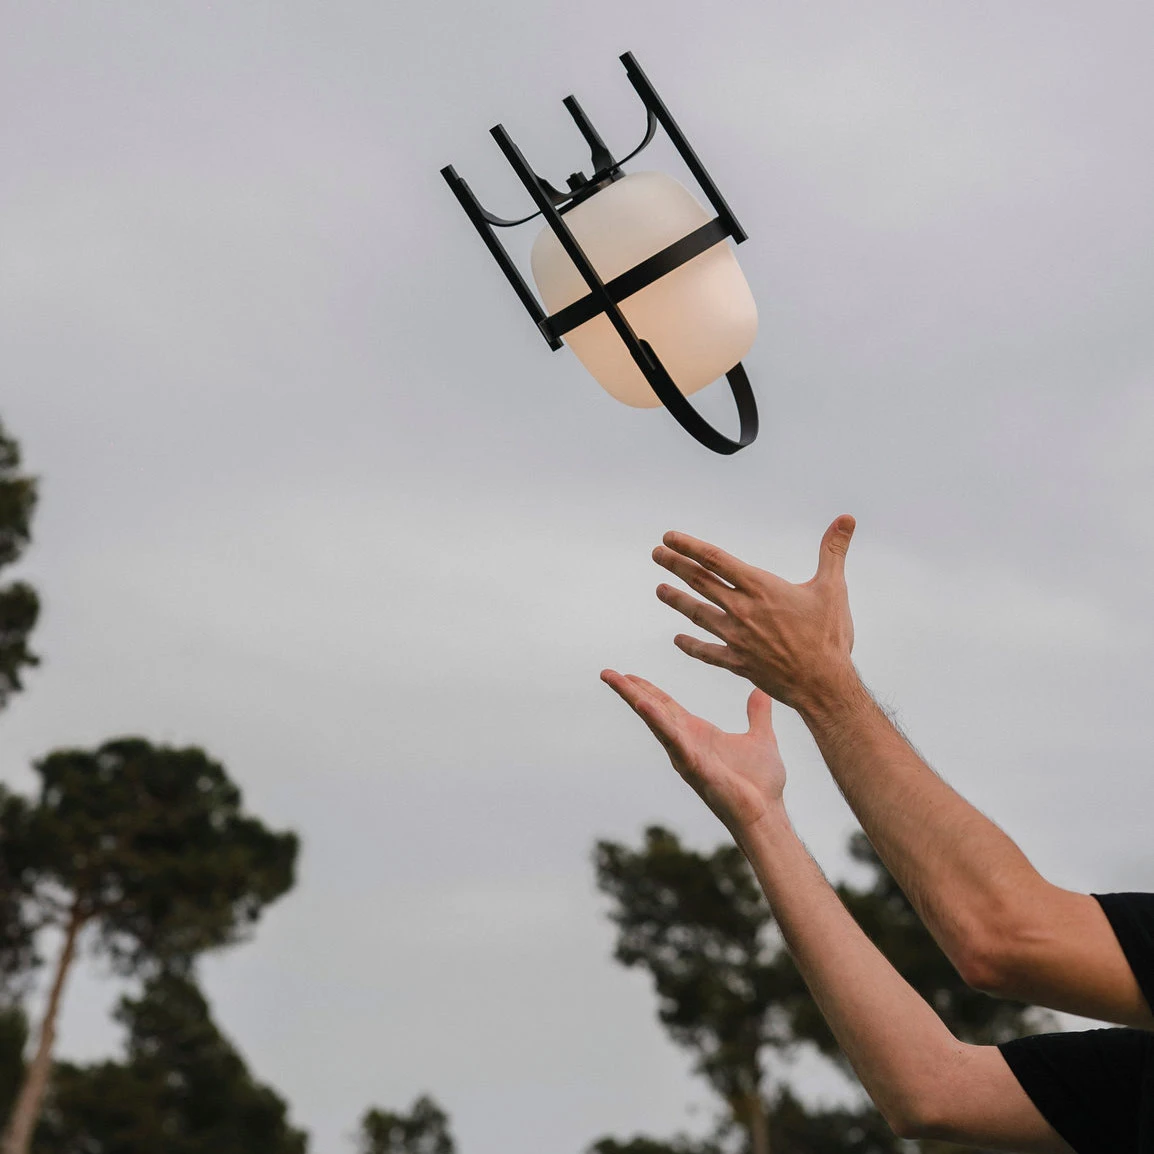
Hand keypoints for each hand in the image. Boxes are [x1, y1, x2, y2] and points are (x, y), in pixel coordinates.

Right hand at [600, 669, 784, 837]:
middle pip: (651, 710)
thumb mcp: (760, 738)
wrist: (767, 812)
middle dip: (628, 691)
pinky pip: (673, 740)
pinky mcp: (694, 766)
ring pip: (654, 720)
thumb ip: (758, 715)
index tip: (628, 674)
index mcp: (697, 733)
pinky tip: (643, 705)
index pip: (665, 706)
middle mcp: (685, 742)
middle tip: (606, 672)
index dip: (646, 689)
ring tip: (616, 680)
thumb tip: (761, 691)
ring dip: (634, 698)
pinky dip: (658, 721)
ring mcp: (686, 754)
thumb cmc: (761, 784)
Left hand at [650, 516, 858, 713]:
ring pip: (698, 614)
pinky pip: (707, 652)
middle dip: (675, 566)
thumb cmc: (830, 636)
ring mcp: (737, 638)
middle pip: (700, 582)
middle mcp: (743, 610)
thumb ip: (833, 550)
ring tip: (659, 590)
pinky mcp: (737, 663)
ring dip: (677, 601)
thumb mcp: (834, 587)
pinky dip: (691, 645)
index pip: (716, 560)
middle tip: (656, 554)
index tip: (669, 537)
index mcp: (762, 588)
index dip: (690, 546)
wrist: (824, 686)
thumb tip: (847, 518)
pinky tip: (678, 639)